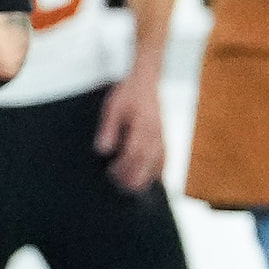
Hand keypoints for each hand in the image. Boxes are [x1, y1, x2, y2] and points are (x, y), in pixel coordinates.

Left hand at [94, 69, 168, 194]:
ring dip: (144, 178)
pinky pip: (164, 161)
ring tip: (130, 186)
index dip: (123, 167)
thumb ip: (108, 129)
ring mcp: (162, 138)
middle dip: (133, 177)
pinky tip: (149, 180)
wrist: (146, 82)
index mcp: (143, 125)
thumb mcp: (112, 107)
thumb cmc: (128, 94)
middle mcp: (156, 134)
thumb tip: (103, 150)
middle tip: (119, 184)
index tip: (111, 173)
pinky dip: (157, 173)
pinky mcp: (164, 140)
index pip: (135, 153)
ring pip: (158, 165)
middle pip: (147, 164)